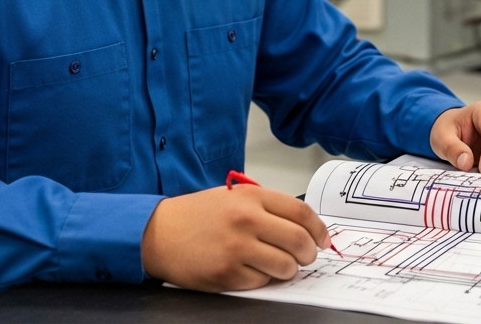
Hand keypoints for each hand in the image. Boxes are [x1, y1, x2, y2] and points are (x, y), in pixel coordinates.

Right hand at [141, 185, 330, 291]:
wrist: (158, 232)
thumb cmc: (197, 215)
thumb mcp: (235, 197)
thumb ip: (268, 208)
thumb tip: (305, 227)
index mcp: (252, 198)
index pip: (302, 214)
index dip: (319, 229)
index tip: (322, 239)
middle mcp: (246, 221)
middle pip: (299, 241)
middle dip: (309, 253)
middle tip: (306, 257)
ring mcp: (236, 248)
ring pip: (285, 266)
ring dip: (288, 270)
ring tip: (279, 266)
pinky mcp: (226, 274)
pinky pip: (261, 282)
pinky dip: (263, 279)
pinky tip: (251, 270)